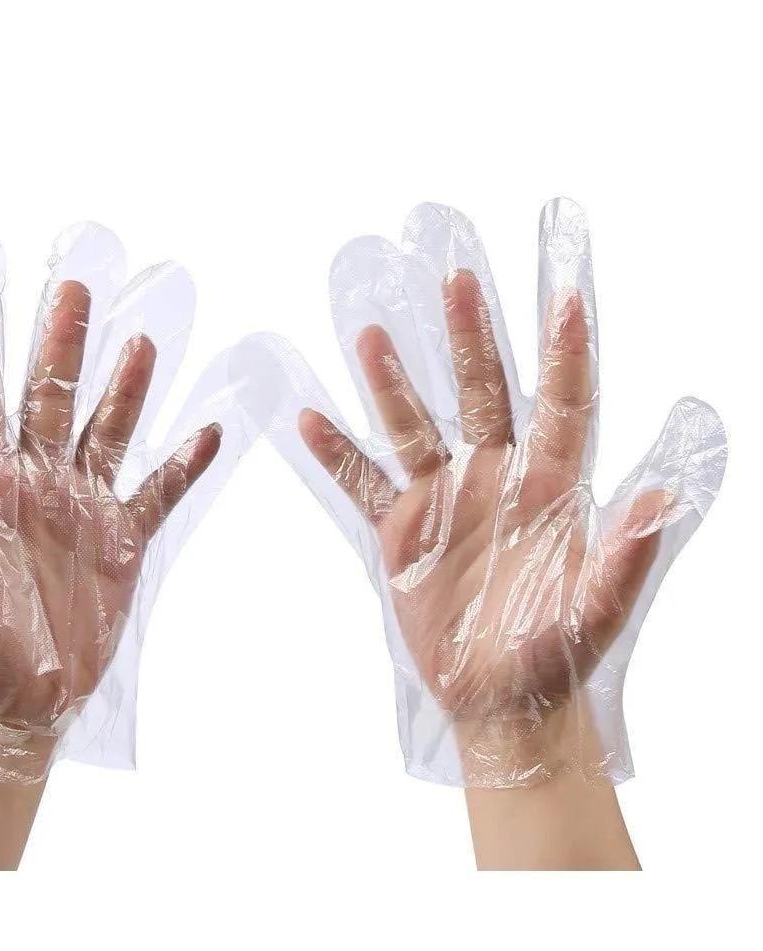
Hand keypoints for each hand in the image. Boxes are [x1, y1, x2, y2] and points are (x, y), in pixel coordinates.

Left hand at [0, 225, 230, 782]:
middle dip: (61, 345)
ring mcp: (83, 506)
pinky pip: (158, 493)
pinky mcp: (122, 538)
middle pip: (51, 399)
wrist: (16, 699)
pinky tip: (207, 434)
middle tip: (75, 290)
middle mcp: (36, 482)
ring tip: (143, 342)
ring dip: (125, 390)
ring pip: (108, 432)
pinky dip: (182, 466)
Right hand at [281, 199, 725, 785]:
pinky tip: (310, 420)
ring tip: (371, 333)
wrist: (502, 697)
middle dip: (472, 336)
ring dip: (392, 382)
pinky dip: (337, 455)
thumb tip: (664, 497)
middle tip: (458, 278)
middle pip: (482, 392)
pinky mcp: (401, 530)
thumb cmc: (557, 654)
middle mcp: (495, 477)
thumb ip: (625, 556)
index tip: (566, 296)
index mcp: (550, 487)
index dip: (566, 354)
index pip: (562, 405)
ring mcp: (444, 499)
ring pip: (414, 426)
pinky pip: (364, 484)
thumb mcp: (597, 611)